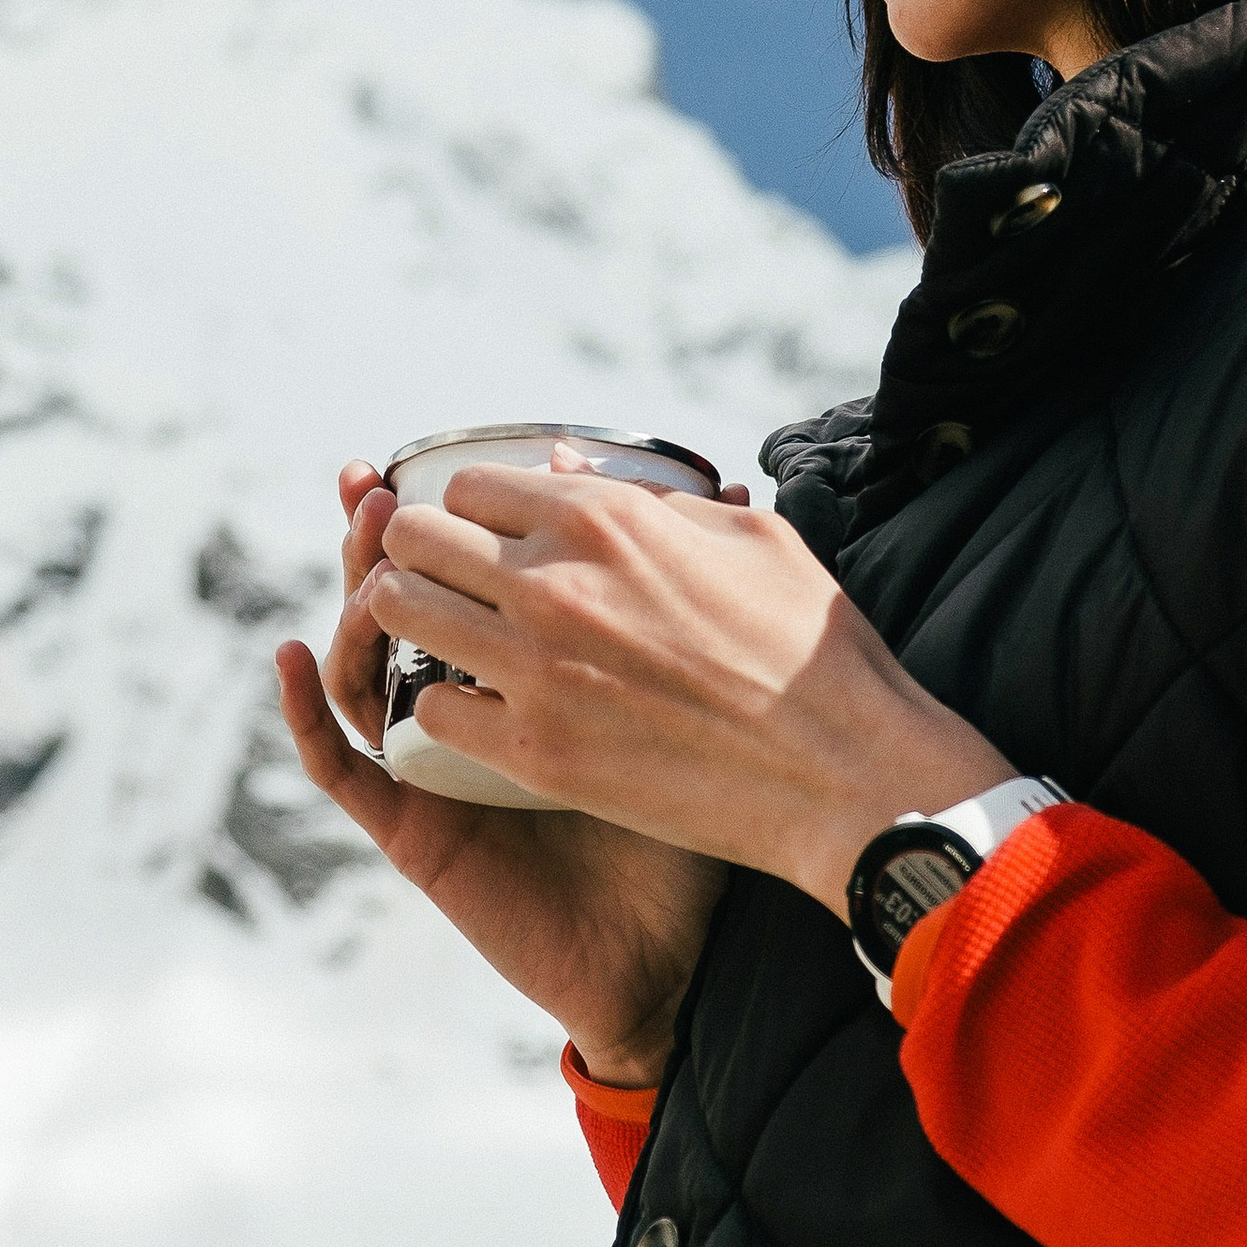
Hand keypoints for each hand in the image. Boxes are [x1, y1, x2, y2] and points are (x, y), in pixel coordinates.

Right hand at [274, 458, 729, 1085]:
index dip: (445, 513)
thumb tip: (735, 483)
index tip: (445, 457)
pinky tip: (297, 654)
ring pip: (359, 664)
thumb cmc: (701, 820)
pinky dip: (306, 710)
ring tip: (355, 542)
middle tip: (374, 484)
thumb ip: (699, 596)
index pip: (469, 575)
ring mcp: (430, 764)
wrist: (677, 953)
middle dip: (381, 536)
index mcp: (529, 670)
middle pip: (403, 601)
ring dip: (347, 597)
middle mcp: (470, 708)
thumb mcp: (700, 690)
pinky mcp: (411, 825)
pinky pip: (339, 766)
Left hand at [362, 454, 1005, 910]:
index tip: (487, 537)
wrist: (846, 774)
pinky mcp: (536, 753)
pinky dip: (447, 705)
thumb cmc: (812, 647)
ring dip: (416, 621)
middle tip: (451, 583)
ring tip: (449, 638)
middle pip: (413, 540)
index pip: (468, 486)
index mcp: (601, 520)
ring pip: (400, 615)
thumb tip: (574, 472)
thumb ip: (648, 499)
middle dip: (423, 553)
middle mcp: (552, 583)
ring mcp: (535, 671)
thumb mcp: (747, 535)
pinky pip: (430, 712)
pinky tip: (479, 708)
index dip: (474, 510)